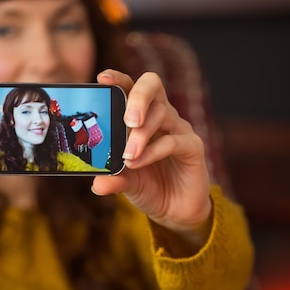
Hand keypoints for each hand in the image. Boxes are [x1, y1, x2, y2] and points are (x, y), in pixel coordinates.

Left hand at [92, 70, 211, 253]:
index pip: (132, 87)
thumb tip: (97, 183)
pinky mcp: (193, 147)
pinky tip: (138, 163)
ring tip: (128, 156)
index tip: (102, 78)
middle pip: (152, 85)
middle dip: (137, 97)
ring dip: (141, 134)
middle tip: (127, 120)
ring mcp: (179, 129)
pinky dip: (153, 151)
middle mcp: (162, 116)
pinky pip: (173, 141)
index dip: (118, 79)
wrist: (176, 211)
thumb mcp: (126, 182)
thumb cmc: (150, 186)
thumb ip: (113, 178)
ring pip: (162, 113)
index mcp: (143, 115)